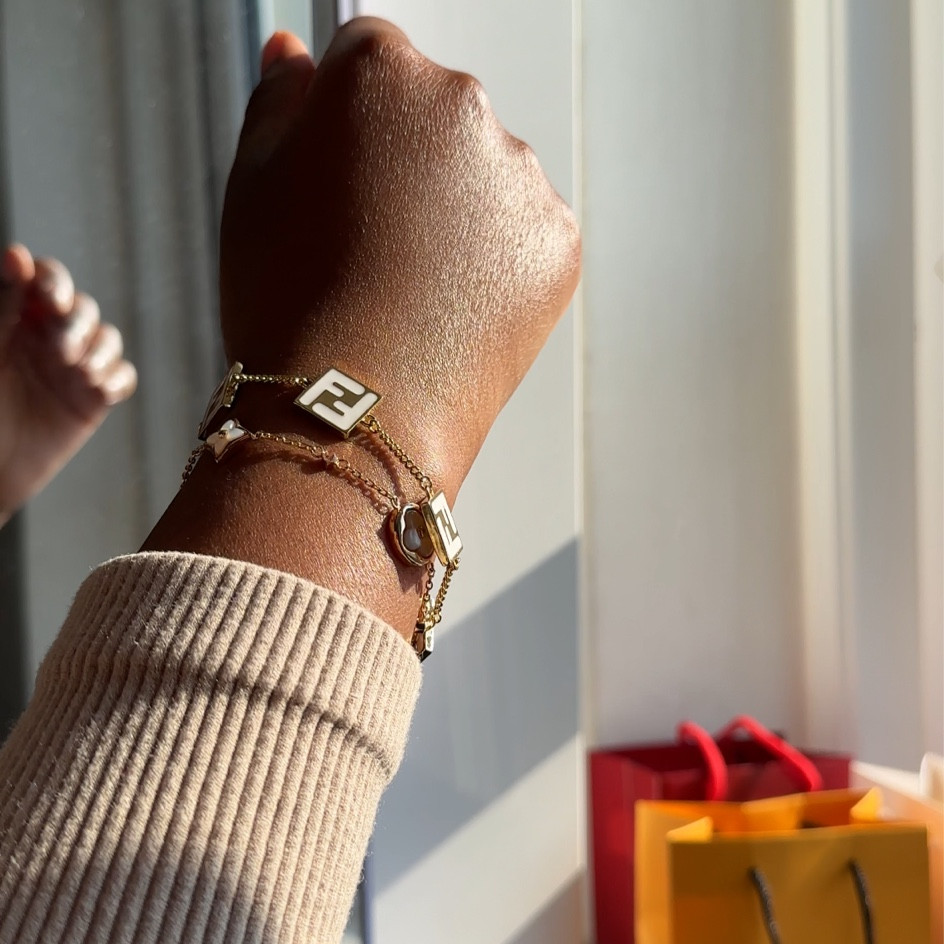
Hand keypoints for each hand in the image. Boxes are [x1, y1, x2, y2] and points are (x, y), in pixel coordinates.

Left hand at [0, 245, 136, 524]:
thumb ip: (3, 304)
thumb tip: (19, 254)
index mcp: (16, 318)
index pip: (46, 280)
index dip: (55, 282)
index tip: (50, 301)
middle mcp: (47, 338)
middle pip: (83, 308)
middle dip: (78, 325)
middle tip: (59, 353)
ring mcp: (73, 369)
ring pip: (108, 339)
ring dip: (100, 352)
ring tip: (80, 375)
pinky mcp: (94, 400)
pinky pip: (123, 377)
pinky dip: (117, 379)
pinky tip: (97, 391)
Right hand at [220, 20, 580, 490]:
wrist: (357, 407)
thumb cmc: (293, 302)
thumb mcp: (253, 184)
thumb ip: (279, 100)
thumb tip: (295, 52)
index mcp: (382, 73)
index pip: (370, 54)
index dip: (348, 119)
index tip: (342, 172)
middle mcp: (464, 106)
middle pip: (435, 112)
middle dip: (407, 158)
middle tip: (372, 241)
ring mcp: (521, 176)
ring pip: (485, 175)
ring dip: (457, 209)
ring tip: (411, 284)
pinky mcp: (557, 241)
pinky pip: (523, 232)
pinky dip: (497, 259)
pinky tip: (453, 303)